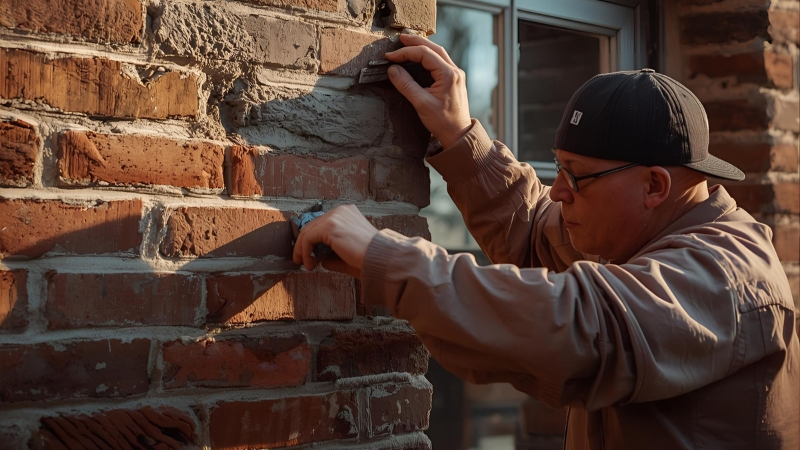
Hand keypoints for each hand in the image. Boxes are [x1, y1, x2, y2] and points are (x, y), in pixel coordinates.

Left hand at [291, 205, 378, 277]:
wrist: (379, 258)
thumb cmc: (369, 258)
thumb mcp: (347, 253)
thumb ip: (332, 254)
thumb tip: (319, 260)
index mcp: (347, 213)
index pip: (322, 224)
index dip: (312, 239)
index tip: (309, 255)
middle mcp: (341, 210)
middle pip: (313, 225)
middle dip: (304, 244)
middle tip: (301, 260)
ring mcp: (335, 216)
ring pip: (308, 231)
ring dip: (302, 250)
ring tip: (305, 264)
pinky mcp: (330, 226)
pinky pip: (308, 238)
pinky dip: (304, 251)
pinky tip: (310, 263)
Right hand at [385, 34, 471, 148]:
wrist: (458, 135)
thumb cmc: (442, 122)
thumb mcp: (421, 103)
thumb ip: (406, 84)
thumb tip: (392, 69)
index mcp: (448, 74)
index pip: (424, 54)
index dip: (405, 53)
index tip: (390, 57)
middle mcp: (454, 71)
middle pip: (433, 48)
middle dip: (415, 42)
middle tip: (399, 39)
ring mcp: (455, 75)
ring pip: (438, 53)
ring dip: (422, 47)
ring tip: (406, 45)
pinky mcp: (453, 80)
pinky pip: (440, 62)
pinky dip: (427, 57)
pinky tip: (418, 58)